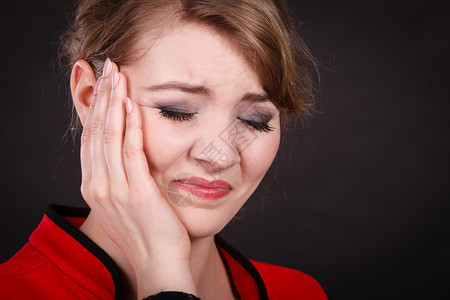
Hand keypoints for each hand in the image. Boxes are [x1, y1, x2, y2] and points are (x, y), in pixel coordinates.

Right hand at [79, 59, 196, 297]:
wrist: (157, 262)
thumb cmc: (147, 232)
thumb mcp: (124, 203)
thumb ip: (120, 178)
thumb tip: (127, 155)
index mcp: (93, 187)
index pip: (90, 139)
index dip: (94, 109)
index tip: (103, 85)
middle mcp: (97, 185)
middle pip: (95, 131)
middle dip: (101, 96)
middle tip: (108, 67)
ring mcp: (114, 188)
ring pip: (109, 135)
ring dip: (113, 102)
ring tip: (118, 75)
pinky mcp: (135, 191)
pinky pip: (130, 151)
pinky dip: (130, 125)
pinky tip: (132, 104)